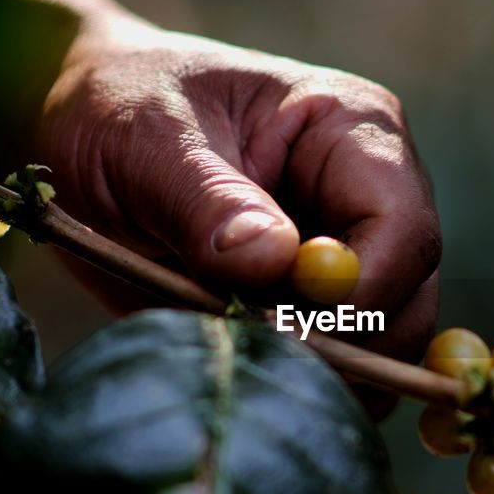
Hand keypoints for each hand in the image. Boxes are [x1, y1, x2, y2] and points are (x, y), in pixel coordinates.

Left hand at [36, 21, 439, 396]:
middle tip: (248, 349)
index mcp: (352, 131)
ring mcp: (354, 258)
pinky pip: (344, 370)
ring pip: (386, 347)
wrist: (84, 129)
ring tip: (231, 347)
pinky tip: (240, 364)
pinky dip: (303, 386)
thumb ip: (207, 201)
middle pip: (409, 299)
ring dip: (321, 371)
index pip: (403, 227)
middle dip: (343, 343)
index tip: (284, 325)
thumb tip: (275, 262)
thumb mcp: (145, 140)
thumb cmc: (120, 108)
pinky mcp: (320, 310)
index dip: (361, 290)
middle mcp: (372, 198)